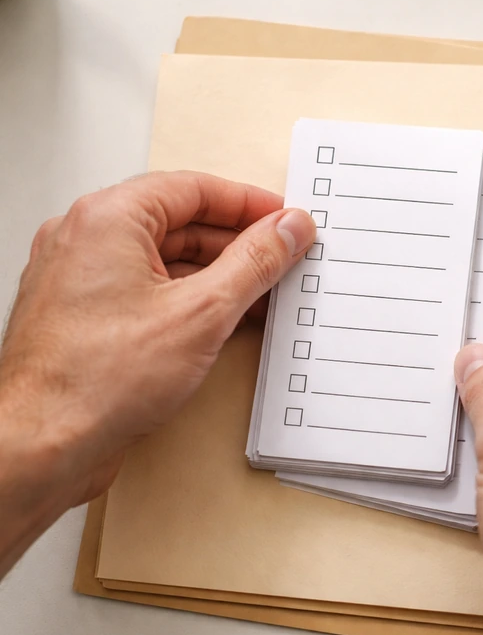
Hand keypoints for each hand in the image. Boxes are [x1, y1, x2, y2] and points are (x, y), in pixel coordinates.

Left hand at [0, 172, 314, 568]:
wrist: (42, 444)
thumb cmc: (95, 380)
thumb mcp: (203, 312)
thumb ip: (255, 262)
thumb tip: (287, 230)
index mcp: (107, 220)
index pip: (193, 189)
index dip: (248, 204)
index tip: (284, 221)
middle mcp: (86, 241)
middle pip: (180, 223)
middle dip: (238, 243)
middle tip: (282, 258)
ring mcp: (82, 280)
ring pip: (165, 260)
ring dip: (218, 276)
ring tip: (263, 295)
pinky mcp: (87, 318)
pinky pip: (149, 291)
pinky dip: (190, 301)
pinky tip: (225, 323)